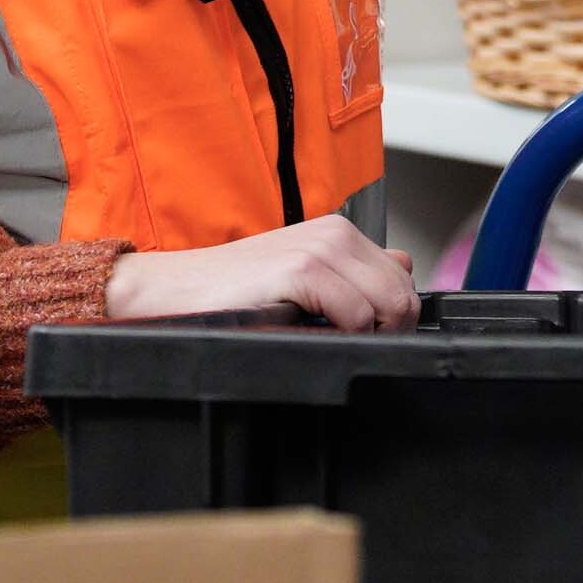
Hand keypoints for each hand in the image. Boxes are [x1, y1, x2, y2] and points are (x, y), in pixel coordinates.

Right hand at [104, 214, 419, 330]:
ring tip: (336, 343)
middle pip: (404, 294)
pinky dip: (348, 336)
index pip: (403, 278)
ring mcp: (321, 249)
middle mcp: (337, 234)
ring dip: (373, 336)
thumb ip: (352, 271)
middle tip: (357, 348)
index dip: (394, 315)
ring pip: (390, 305)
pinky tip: (317, 336)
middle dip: (392, 331)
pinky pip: (357, 316)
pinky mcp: (302, 271)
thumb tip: (403, 266)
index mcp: (340, 233)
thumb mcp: (302, 273)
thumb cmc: (235, 291)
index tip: (371, 336)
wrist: (178, 289)